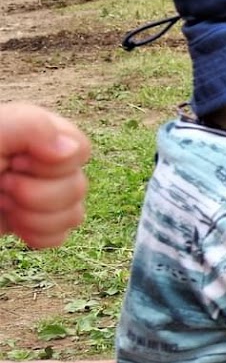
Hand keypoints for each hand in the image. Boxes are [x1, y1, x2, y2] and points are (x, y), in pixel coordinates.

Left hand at [0, 102, 90, 248]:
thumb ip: (28, 126)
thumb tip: (70, 149)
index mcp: (32, 134)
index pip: (79, 149)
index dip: (56, 164)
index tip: (13, 163)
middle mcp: (38, 163)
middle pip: (80, 184)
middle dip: (40, 195)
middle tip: (1, 187)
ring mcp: (35, 195)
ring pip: (76, 212)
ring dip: (38, 217)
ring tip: (3, 207)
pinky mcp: (30, 223)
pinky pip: (62, 234)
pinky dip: (41, 236)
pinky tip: (14, 228)